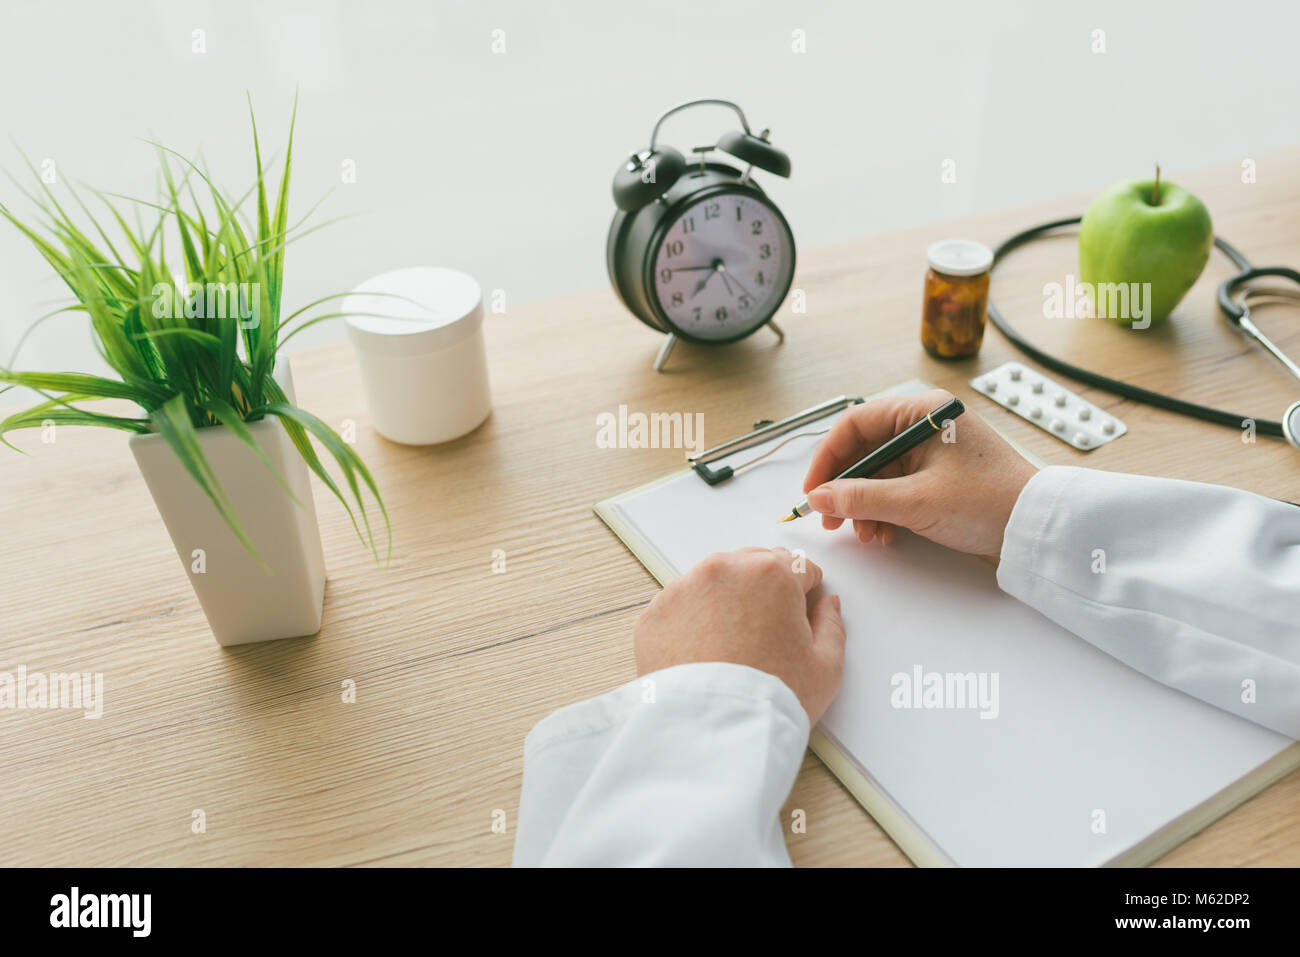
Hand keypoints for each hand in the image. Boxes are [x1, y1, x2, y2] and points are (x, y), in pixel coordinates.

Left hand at [634, 547, 845, 723]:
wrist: (710, 734)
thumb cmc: (769, 700)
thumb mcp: (825, 668)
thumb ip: (832, 625)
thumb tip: (826, 605)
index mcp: (772, 573)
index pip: (799, 566)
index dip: (806, 591)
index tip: (801, 613)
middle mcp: (724, 570)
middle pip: (754, 566)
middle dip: (766, 590)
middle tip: (768, 633)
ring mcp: (684, 589)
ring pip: (715, 582)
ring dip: (727, 601)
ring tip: (734, 645)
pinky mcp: (655, 614)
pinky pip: (681, 607)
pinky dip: (693, 621)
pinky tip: (705, 653)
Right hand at [802, 389, 1037, 561]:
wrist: (1036, 530)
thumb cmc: (990, 503)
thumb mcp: (915, 502)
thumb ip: (860, 498)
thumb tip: (818, 498)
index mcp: (923, 412)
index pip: (855, 424)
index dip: (827, 459)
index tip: (813, 491)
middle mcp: (926, 425)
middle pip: (864, 450)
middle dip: (845, 488)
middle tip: (830, 519)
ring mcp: (932, 451)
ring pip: (877, 473)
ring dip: (864, 505)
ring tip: (865, 534)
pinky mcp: (938, 476)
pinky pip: (896, 488)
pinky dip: (884, 511)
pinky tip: (885, 535)